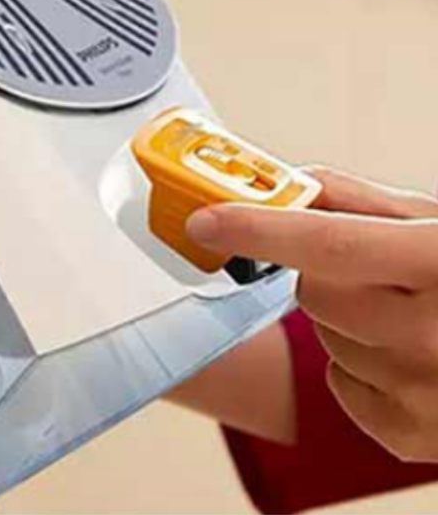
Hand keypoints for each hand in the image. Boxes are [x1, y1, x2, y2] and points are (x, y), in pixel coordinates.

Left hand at [187, 169, 437, 462]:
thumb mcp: (437, 225)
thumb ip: (359, 201)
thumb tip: (288, 183)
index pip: (329, 244)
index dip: (259, 231)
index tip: (206, 222)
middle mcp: (434, 334)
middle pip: (312, 292)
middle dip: (323, 273)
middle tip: (375, 273)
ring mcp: (425, 393)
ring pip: (323, 336)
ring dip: (345, 321)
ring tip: (407, 316)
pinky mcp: (414, 437)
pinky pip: (340, 386)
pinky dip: (358, 369)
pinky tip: (407, 357)